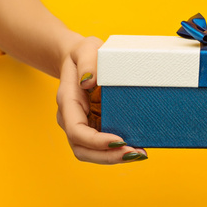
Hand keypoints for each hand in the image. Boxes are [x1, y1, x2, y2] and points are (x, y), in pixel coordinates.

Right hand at [56, 36, 147, 163]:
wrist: (79, 59)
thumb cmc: (84, 54)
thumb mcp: (86, 48)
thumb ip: (88, 61)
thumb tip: (89, 80)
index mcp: (67, 101)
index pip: (76, 130)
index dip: (96, 140)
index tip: (118, 139)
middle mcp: (70, 118)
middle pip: (82, 149)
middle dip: (107, 156)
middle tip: (134, 153)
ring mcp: (81, 125)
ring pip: (91, 153)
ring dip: (113, 158)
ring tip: (138, 154)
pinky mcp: (93, 127)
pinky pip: (101, 147)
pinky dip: (117, 151)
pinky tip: (136, 148)